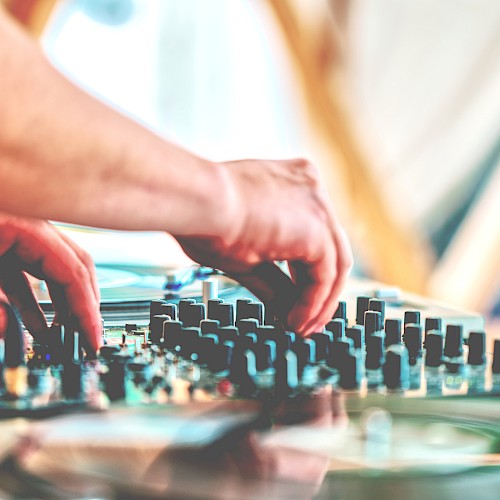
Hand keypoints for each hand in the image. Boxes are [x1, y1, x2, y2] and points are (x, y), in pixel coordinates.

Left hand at [0, 214, 100, 350]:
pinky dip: (38, 302)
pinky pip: (32, 276)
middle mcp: (30, 230)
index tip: (92, 338)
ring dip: (65, 305)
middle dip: (86, 306)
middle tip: (88, 337)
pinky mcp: (6, 247)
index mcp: (25, 227)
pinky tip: (39, 326)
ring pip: (57, 273)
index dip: (87, 310)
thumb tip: (6, 331)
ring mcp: (19, 238)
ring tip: (69, 334)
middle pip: (76, 268)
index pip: (74, 271)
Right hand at [176, 158, 351, 334]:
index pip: (314, 235)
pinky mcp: (316, 230)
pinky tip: (295, 322)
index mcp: (293, 184)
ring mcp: (318, 206)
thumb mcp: (246, 255)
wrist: (194, 201)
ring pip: (334, 264)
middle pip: (331, 250)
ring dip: (319, 303)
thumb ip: (273, 281)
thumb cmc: (203, 218)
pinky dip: (312, 304)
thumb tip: (285, 310)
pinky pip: (324, 276)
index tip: (297, 301)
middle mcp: (311, 189)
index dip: (307, 273)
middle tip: (306, 322)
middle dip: (319, 291)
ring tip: (300, 328)